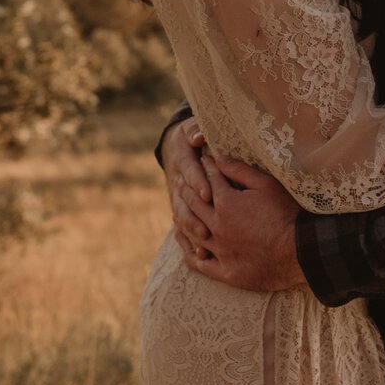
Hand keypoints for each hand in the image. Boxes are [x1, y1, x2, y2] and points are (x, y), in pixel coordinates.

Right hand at [161, 116, 213, 256]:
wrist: (176, 146)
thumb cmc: (193, 136)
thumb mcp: (192, 129)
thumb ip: (195, 131)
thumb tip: (198, 136)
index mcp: (181, 159)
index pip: (190, 172)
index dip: (198, 183)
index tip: (209, 194)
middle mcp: (177, 180)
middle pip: (183, 201)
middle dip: (194, 216)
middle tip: (207, 231)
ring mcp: (176, 197)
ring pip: (180, 216)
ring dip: (191, 232)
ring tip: (204, 245)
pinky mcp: (180, 209)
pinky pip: (181, 227)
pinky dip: (188, 240)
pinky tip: (199, 255)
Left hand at [181, 155, 304, 291]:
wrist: (301, 252)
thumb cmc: (287, 214)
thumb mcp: (266, 185)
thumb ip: (239, 171)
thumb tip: (218, 158)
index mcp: (226, 202)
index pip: (210, 179)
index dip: (206, 166)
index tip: (202, 159)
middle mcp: (216, 225)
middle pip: (194, 203)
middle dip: (186, 188)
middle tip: (179, 179)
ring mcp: (219, 250)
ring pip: (191, 231)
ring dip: (182, 217)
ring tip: (176, 208)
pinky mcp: (225, 271)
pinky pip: (197, 261)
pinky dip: (188, 249)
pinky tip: (184, 242)